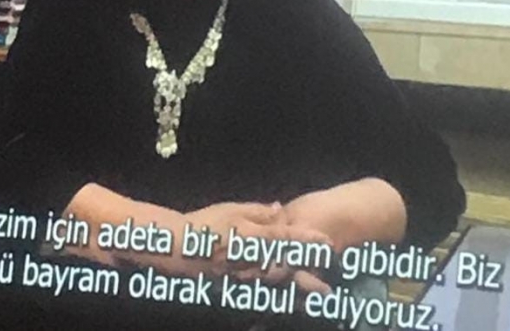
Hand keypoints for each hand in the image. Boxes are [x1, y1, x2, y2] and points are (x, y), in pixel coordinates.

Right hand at [181, 202, 332, 291]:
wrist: (178, 248)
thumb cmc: (205, 224)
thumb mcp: (231, 210)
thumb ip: (257, 212)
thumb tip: (280, 209)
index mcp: (253, 238)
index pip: (287, 238)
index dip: (308, 239)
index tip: (327, 242)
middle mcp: (253, 260)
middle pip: (289, 268)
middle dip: (311, 274)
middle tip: (331, 281)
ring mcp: (246, 278)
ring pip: (278, 286)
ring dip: (299, 290)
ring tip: (320, 296)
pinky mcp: (237, 288)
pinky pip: (263, 294)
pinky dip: (280, 298)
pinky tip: (291, 301)